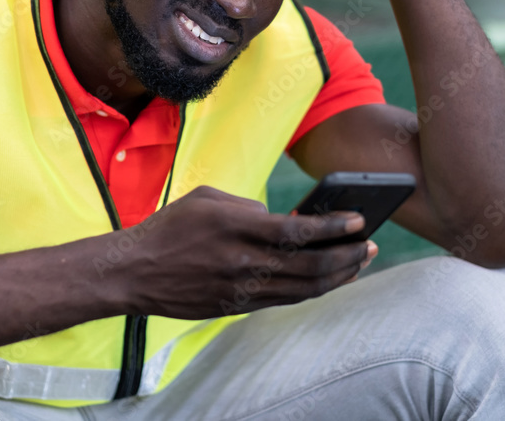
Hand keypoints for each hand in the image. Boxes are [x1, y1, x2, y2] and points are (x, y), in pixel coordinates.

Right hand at [115, 186, 376, 318]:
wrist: (133, 272)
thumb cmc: (170, 227)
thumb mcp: (208, 198)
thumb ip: (249, 206)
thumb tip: (283, 221)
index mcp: (235, 226)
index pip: (299, 231)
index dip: (335, 228)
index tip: (359, 221)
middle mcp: (242, 261)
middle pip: (310, 265)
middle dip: (347, 255)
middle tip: (371, 245)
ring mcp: (239, 289)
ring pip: (303, 288)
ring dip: (338, 277)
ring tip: (359, 263)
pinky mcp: (236, 307)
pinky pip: (285, 300)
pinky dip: (312, 290)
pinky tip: (328, 280)